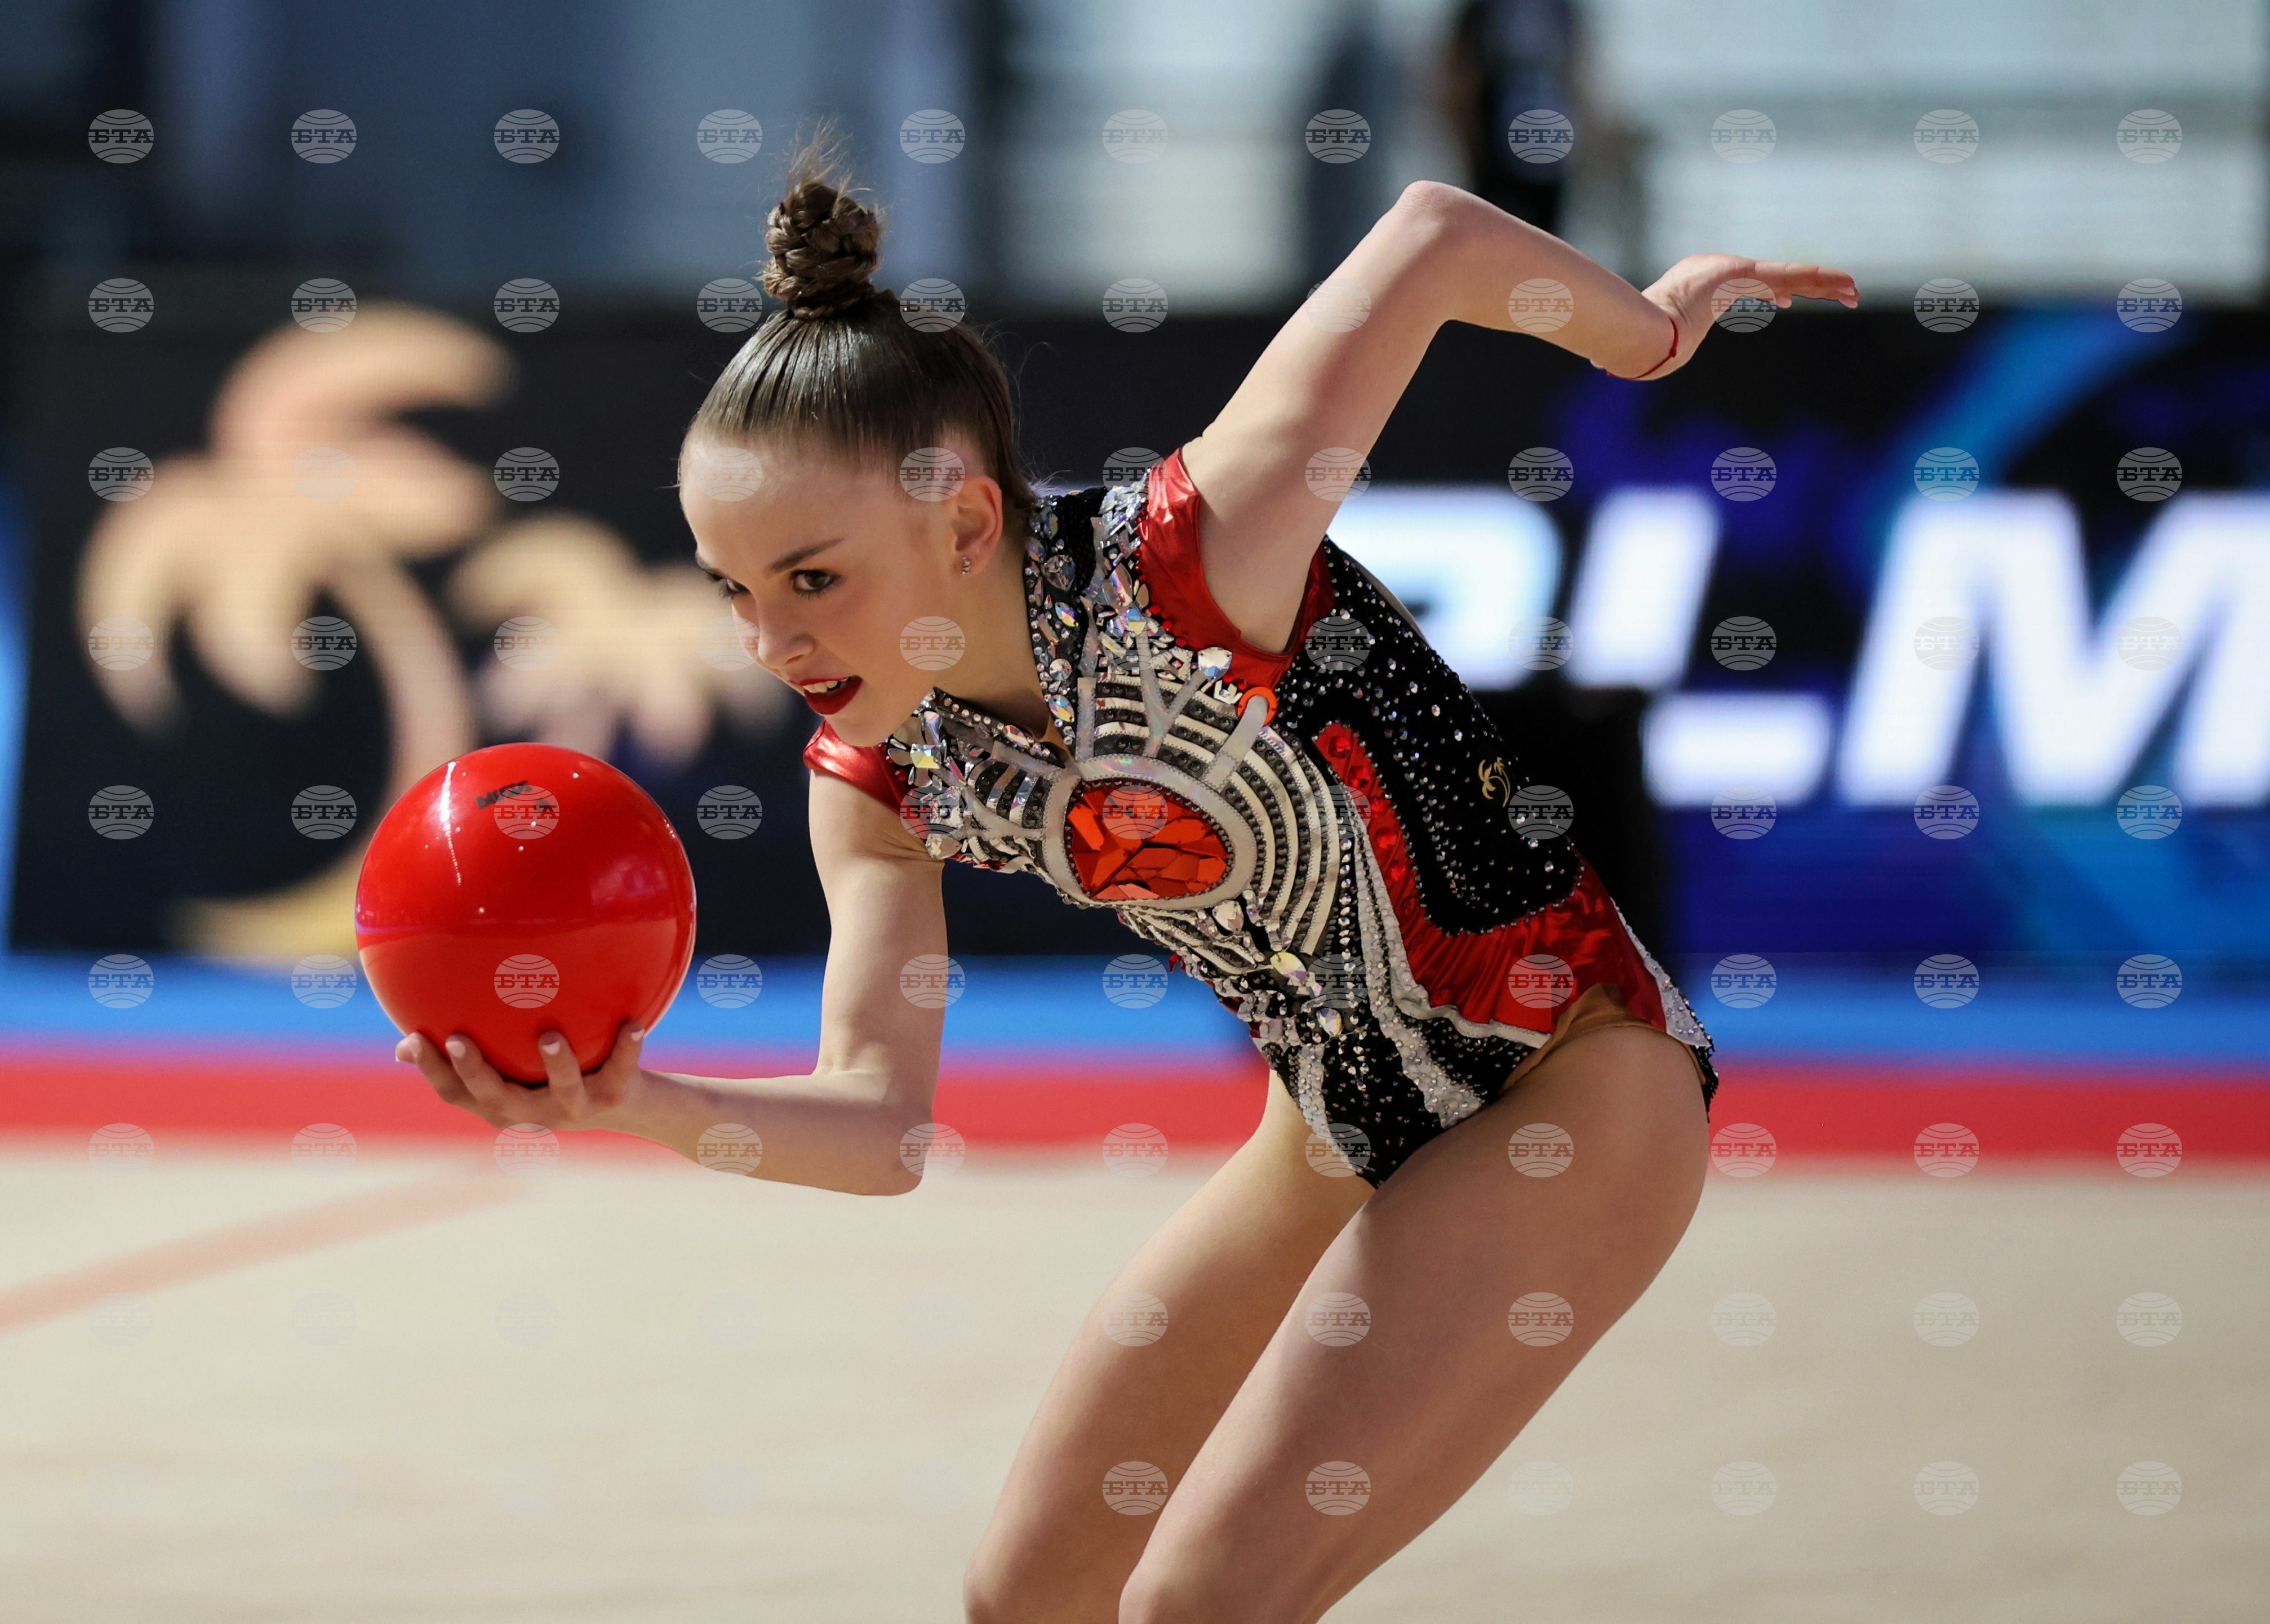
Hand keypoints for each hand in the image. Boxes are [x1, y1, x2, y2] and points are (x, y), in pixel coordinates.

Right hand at [395, 1020, 652, 1133]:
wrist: (628, 1104)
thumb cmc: (556, 1074)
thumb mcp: (511, 1068)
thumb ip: (468, 1055)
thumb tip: (403, 1042)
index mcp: (502, 1104)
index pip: (456, 1094)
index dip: (432, 1070)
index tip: (413, 1038)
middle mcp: (532, 1112)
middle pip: (496, 1097)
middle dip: (475, 1070)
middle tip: (457, 1038)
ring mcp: (574, 1108)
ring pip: (562, 1090)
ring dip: (558, 1064)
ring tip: (551, 1037)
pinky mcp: (613, 1097)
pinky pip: (621, 1070)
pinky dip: (627, 1048)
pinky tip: (633, 1023)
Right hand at [1597, 254, 1858, 380]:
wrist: (1642, 327)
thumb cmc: (1637, 338)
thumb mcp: (1644, 343)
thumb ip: (1638, 350)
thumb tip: (1602, 367)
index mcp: (1703, 283)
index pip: (1746, 286)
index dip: (1770, 291)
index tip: (1785, 300)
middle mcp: (1723, 271)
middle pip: (1776, 277)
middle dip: (1807, 284)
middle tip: (1837, 291)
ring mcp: (1736, 272)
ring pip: (1792, 274)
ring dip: (1826, 284)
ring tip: (1854, 292)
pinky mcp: (1747, 276)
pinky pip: (1793, 275)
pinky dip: (1823, 282)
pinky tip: (1848, 289)